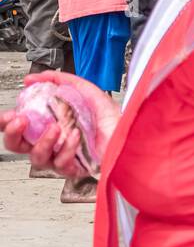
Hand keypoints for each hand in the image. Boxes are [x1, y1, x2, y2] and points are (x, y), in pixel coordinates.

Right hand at [0, 72, 119, 176]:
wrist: (129, 129)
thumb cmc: (107, 115)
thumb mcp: (83, 90)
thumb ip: (59, 80)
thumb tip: (34, 77)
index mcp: (48, 126)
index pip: (19, 128)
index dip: (9, 123)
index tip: (10, 114)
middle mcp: (51, 144)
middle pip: (19, 146)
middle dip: (14, 134)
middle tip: (21, 121)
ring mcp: (60, 158)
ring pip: (37, 157)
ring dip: (44, 141)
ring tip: (56, 127)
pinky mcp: (73, 169)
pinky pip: (61, 163)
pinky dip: (67, 148)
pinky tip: (75, 136)